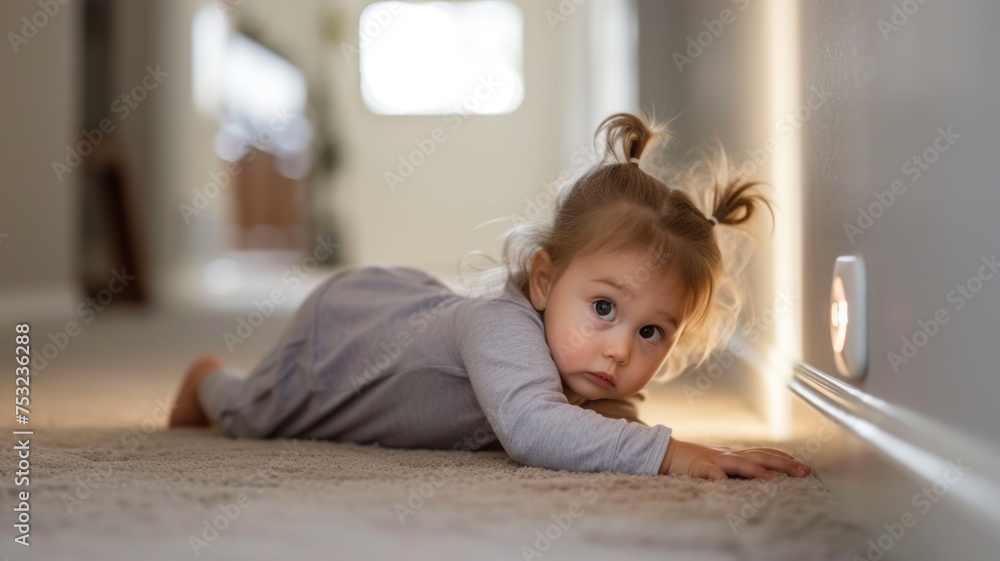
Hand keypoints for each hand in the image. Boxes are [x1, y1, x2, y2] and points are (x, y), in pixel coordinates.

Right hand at [658, 438, 810, 479]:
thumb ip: (739, 468)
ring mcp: (714, 460)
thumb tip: (763, 475)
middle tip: (803, 471)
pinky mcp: (697, 467)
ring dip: (754, 470)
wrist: (668, 453)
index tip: (803, 466)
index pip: (765, 453)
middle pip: (759, 457)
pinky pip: (707, 471)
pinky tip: (723, 481)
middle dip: (782, 464)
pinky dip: (716, 475)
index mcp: (735, 455)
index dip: (784, 458)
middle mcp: (729, 455)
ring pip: (738, 463)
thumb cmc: (696, 461)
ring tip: (771, 477)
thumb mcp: (722, 464)